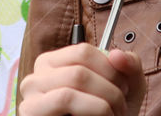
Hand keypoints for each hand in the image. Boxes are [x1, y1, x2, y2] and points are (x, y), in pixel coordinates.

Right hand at [19, 43, 146, 115]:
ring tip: (114, 114)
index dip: (110, 68)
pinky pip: (65, 99)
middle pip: (80, 70)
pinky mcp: (31, 114)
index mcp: (52, 64)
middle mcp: (36, 77)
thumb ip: (129, 66)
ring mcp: (31, 97)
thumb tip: (117, 54)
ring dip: (104, 101)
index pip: (83, 51)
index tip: (124, 87)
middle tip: (121, 106)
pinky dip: (93, 108)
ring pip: (73, 83)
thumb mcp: (125, 88)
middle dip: (110, 89)